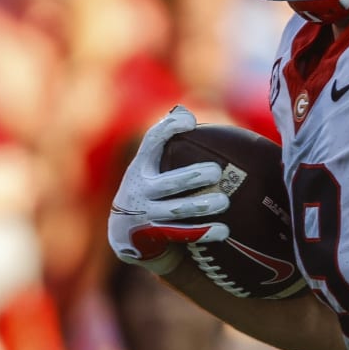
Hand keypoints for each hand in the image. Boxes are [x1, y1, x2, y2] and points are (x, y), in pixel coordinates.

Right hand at [107, 106, 230, 273]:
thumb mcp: (150, 167)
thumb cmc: (149, 190)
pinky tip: (224, 230)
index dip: (168, 129)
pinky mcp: (153, 236)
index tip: (191, 121)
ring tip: (224, 202)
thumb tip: (188, 114)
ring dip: (200, 207)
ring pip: (175, 212)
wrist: (124, 233)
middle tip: (215, 172)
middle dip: (191, 177)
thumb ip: (166, 144)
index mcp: (141, 166)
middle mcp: (139, 189)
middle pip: (167, 184)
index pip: (152, 142)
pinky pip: (181, 235)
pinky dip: (202, 232)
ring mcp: (145, 214)